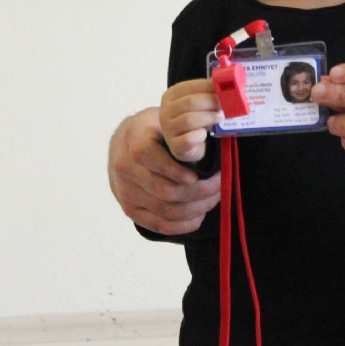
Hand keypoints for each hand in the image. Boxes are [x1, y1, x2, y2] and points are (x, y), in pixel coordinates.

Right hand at [107, 107, 220, 235]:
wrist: (126, 145)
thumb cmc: (156, 131)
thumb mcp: (166, 120)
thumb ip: (183, 132)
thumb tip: (211, 146)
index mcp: (135, 140)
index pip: (151, 157)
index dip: (177, 170)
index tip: (200, 174)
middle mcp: (125, 168)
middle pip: (166, 190)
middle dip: (200, 191)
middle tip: (220, 184)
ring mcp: (125, 192)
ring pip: (167, 210)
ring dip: (197, 208)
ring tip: (214, 197)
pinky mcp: (129, 210)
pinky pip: (160, 225)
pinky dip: (184, 224)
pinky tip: (199, 215)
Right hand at [160, 79, 221, 162]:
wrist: (186, 145)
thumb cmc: (195, 120)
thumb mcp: (198, 104)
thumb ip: (207, 94)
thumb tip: (224, 84)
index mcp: (170, 96)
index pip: (189, 86)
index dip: (208, 87)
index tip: (223, 90)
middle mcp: (165, 111)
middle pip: (190, 102)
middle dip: (211, 102)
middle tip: (224, 105)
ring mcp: (168, 129)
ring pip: (189, 119)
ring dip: (209, 117)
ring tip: (219, 117)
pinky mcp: (175, 146)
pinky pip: (189, 138)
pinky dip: (201, 135)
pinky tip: (206, 134)